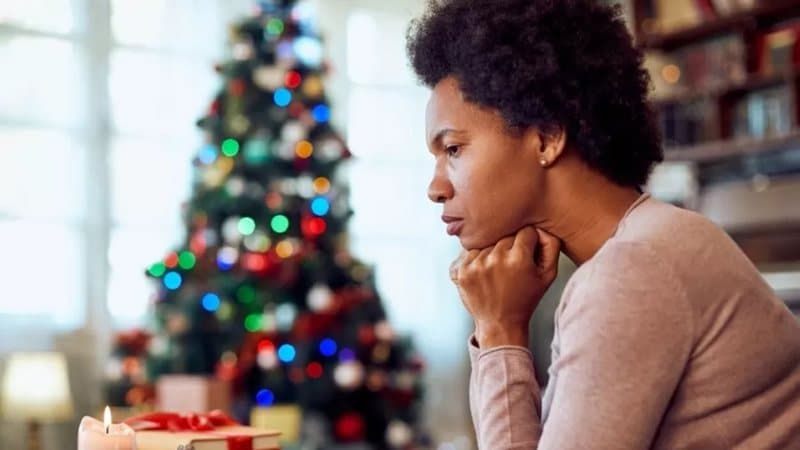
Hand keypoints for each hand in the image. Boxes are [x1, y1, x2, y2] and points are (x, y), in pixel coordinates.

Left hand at [450, 226, 560, 347]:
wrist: (500, 323)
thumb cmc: (526, 298)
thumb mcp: (548, 275)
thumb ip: (551, 245)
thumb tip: (541, 226)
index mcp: (519, 259)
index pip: (526, 231)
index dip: (530, 242)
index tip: (528, 254)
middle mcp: (495, 259)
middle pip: (505, 235)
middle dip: (511, 247)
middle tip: (513, 267)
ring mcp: (476, 264)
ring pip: (488, 242)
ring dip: (493, 252)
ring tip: (498, 272)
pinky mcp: (461, 270)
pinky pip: (470, 251)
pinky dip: (477, 258)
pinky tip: (485, 273)